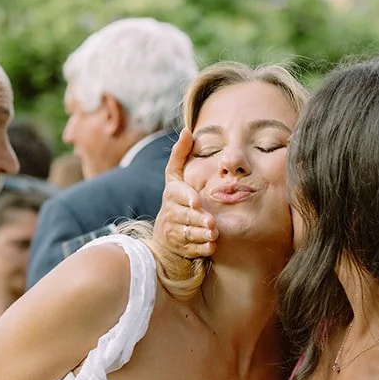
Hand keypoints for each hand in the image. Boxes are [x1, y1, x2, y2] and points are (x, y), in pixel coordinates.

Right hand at [152, 130, 217, 260]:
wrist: (165, 234)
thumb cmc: (176, 199)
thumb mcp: (174, 176)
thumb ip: (180, 154)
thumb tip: (187, 130)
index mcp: (172, 194)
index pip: (177, 194)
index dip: (187, 198)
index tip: (197, 202)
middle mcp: (170, 213)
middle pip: (185, 216)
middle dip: (198, 219)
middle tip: (212, 222)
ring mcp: (174, 231)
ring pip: (188, 233)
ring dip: (201, 234)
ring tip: (213, 234)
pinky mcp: (180, 248)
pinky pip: (191, 249)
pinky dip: (201, 248)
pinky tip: (211, 247)